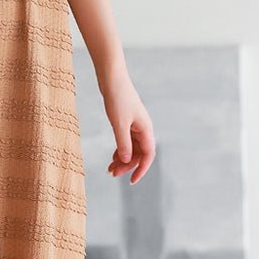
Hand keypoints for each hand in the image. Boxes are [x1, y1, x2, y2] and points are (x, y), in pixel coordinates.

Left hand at [99, 68, 154, 184]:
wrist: (112, 78)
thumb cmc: (117, 98)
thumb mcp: (118, 123)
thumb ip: (123, 143)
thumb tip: (127, 161)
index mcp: (146, 129)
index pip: (148, 155)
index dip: (141, 169)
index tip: (131, 181)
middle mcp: (143, 128)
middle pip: (139, 154)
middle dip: (127, 165)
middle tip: (112, 174)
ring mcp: (134, 125)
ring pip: (132, 148)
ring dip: (122, 159)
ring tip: (110, 168)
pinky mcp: (126, 121)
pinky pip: (126, 141)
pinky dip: (120, 150)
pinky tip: (113, 157)